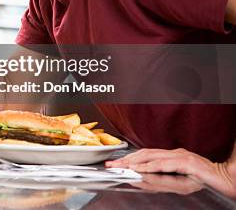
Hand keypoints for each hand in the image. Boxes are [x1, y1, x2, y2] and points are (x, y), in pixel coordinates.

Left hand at [106, 148, 235, 197]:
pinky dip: (150, 167)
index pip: (145, 154)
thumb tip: (141, 180)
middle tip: (111, 165)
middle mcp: (174, 152)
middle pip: (144, 153)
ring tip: (121, 167)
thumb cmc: (203, 180)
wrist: (226, 179)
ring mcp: (180, 156)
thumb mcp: (179, 182)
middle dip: (126, 159)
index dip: (129, 158)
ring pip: (152, 157)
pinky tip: (140, 170)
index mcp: (171, 155)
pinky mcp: (187, 162)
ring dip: (133, 162)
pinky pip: (164, 164)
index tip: (115, 164)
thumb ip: (161, 180)